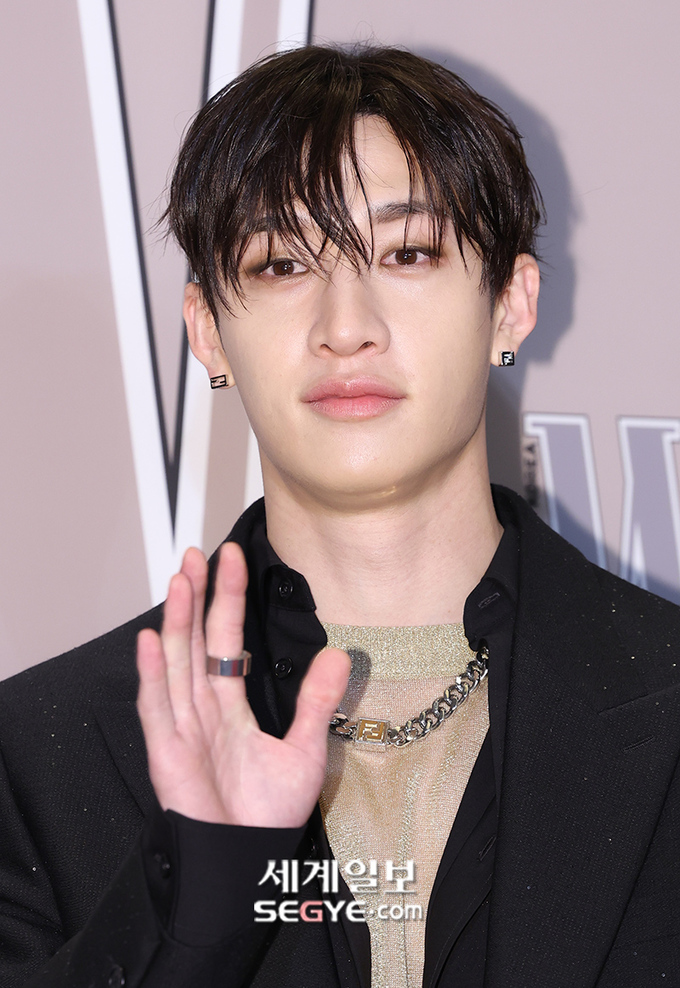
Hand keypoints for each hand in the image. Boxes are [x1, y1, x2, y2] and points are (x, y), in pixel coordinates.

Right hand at [136, 543, 350, 826]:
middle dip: (197, 597)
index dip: (227, 600)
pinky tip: (150, 639)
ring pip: (176, 662)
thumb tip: (338, 654)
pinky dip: (153, 673)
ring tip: (181, 578)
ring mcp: (181, 727)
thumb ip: (317, 702)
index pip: (226, 640)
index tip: (230, 559)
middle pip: (196, 641)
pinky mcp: (167, 752)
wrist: (246, 863)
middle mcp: (201, 709)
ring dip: (177, 620)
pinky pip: (158, 706)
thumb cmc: (266, 816)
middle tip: (198, 554)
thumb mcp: (305, 750)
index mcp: (229, 706)